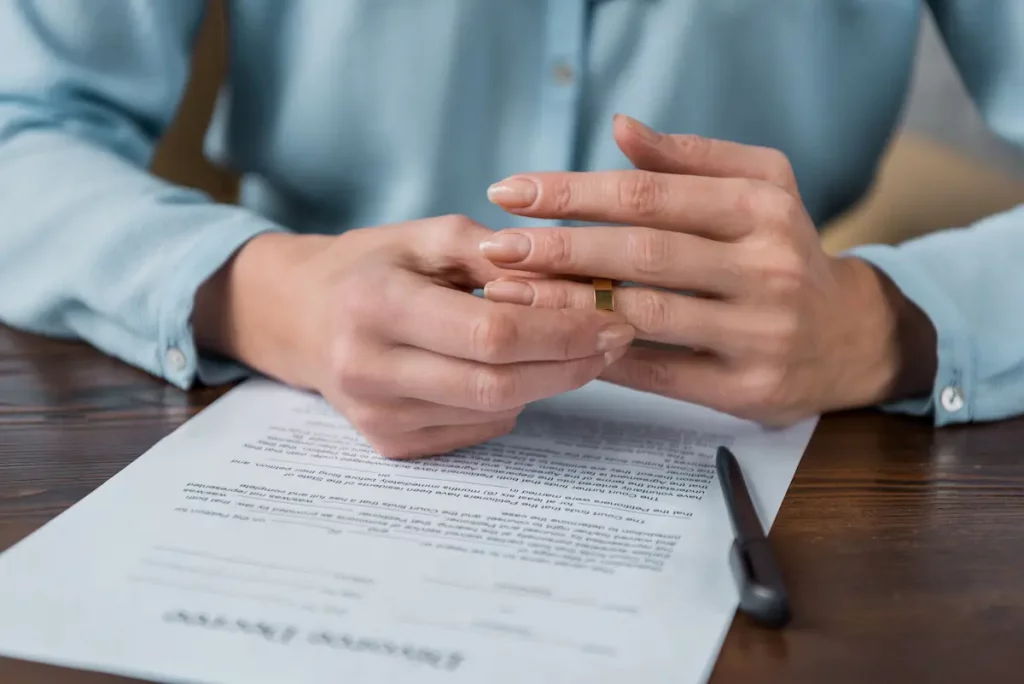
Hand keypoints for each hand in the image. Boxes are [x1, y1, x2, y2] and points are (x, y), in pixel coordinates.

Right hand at [194, 215, 633, 457]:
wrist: (300, 319)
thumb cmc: (370, 267)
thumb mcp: (422, 236)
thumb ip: (491, 251)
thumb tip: (568, 280)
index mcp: (376, 305)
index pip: (491, 333)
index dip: (562, 331)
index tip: (610, 320)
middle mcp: (368, 369)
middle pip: (497, 384)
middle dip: (569, 366)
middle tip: (612, 342)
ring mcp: (376, 417)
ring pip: (493, 412)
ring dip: (545, 382)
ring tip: (565, 347)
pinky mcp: (389, 445)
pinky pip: (476, 429)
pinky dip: (509, 401)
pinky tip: (509, 371)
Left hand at [480, 116, 934, 424]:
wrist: (850, 338)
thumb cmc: (785, 250)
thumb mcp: (760, 187)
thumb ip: (689, 158)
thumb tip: (619, 128)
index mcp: (762, 207)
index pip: (648, 193)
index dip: (572, 193)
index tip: (511, 192)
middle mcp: (767, 267)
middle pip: (641, 252)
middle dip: (558, 248)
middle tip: (496, 246)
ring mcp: (760, 333)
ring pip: (643, 314)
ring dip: (566, 303)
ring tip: (508, 293)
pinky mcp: (747, 389)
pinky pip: (657, 372)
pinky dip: (601, 354)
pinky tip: (553, 340)